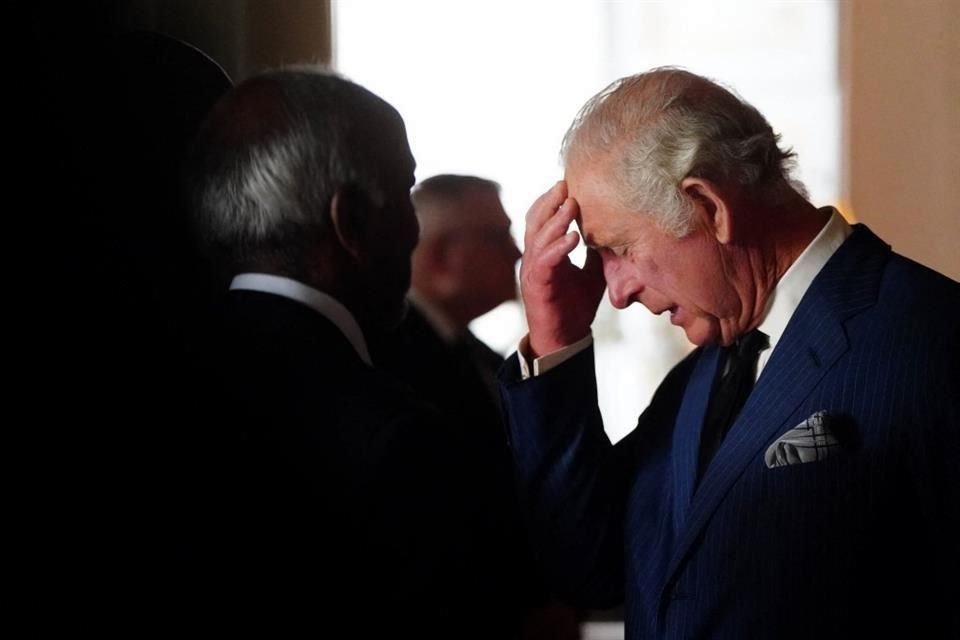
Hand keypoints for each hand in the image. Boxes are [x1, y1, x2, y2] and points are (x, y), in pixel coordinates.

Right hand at [520, 181, 604, 356]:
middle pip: (535, 220)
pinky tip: (573, 237)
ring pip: (537, 237)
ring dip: (554, 219)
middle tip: (565, 183)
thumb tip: (616, 231)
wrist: (564, 339)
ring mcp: (533, 271)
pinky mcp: (537, 286)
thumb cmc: (575, 306)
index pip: (543, 218)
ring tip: (570, 203)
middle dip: (549, 201)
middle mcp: (535, 257)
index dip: (552, 200)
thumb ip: (597, 252)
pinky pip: (544, 262)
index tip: (569, 182)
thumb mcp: (591, 273)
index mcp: (545, 252)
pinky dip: (558, 248)